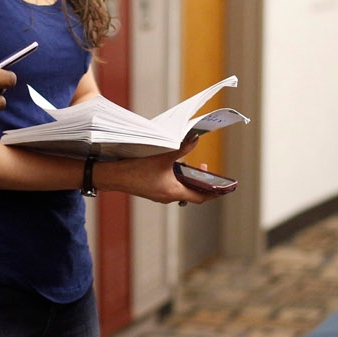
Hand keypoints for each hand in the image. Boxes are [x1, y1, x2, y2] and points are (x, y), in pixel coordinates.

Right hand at [92, 137, 214, 204]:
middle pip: (191, 193)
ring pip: (179, 189)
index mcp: (174, 192)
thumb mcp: (163, 156)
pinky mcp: (151, 190)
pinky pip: (169, 187)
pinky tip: (171, 166)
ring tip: (188, 164)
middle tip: (203, 167)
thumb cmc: (137, 169)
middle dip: (199, 182)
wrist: (113, 176)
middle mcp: (167, 197)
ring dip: (186, 178)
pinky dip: (174, 178)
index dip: (213, 193)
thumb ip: (182, 148)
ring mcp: (158, 195)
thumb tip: (196, 139)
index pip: (200, 197)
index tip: (223, 189)